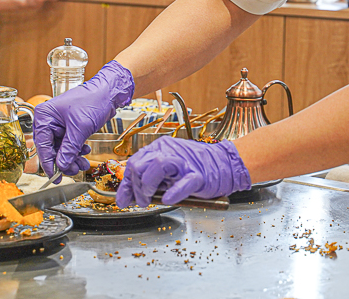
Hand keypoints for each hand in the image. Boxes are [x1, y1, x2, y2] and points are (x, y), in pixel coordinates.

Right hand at [34, 60, 133, 177]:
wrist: (109, 92)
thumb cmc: (93, 100)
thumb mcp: (80, 128)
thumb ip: (69, 149)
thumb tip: (62, 165)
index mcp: (45, 116)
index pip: (43, 145)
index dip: (49, 163)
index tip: (55, 177)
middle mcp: (49, 120)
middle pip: (52, 148)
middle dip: (64, 161)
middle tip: (74, 170)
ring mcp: (60, 123)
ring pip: (62, 148)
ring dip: (72, 157)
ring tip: (83, 163)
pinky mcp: (70, 126)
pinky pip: (70, 143)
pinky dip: (77, 150)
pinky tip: (85, 152)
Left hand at [116, 137, 250, 207]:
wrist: (224, 164)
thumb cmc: (196, 168)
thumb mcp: (168, 171)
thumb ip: (150, 178)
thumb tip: (128, 195)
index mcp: (161, 147)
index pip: (134, 163)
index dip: (126, 184)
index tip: (123, 199)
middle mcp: (170, 151)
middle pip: (141, 164)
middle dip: (136, 187)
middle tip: (141, 201)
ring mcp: (185, 162)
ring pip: (157, 166)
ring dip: (148, 187)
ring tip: (149, 201)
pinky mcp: (198, 174)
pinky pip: (183, 182)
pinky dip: (174, 192)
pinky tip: (168, 200)